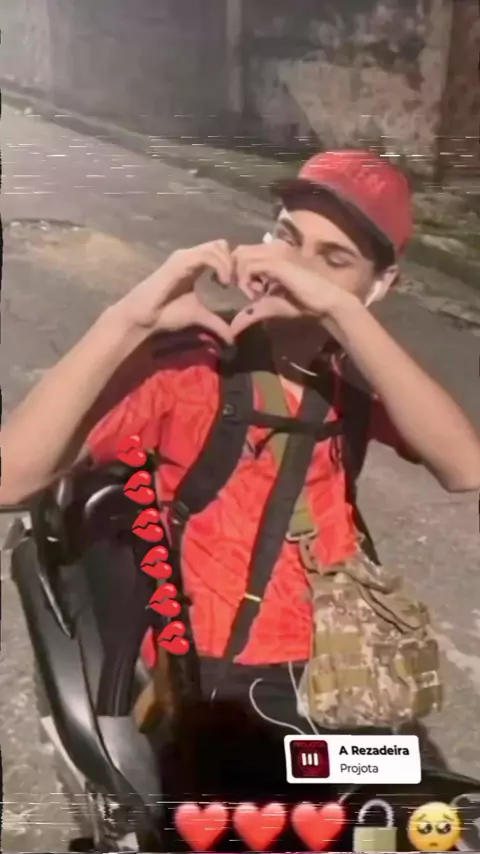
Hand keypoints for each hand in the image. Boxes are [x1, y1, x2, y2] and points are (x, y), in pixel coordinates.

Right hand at [117, 240, 234, 343]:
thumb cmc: (166, 314)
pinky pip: (207, 255)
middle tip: (236, 283)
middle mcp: (191, 256)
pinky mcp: (181, 261)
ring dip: (229, 264)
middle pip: (221, 244)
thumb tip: (233, 338)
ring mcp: (185, 257)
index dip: (233, 264)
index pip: (220, 251)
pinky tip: (222, 282)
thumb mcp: (198, 316)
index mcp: (196, 265)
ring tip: (229, 283)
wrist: (144, 317)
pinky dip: (220, 265)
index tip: (238, 285)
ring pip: (216, 246)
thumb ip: (216, 322)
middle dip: (234, 261)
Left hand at [230, 242, 352, 336]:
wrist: (324, 302)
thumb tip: (232, 328)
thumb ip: (251, 312)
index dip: (236, 271)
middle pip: (238, 252)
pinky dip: (246, 281)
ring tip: (254, 295)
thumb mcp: (270, 307)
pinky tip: (257, 295)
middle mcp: (271, 250)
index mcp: (270, 256)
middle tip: (245, 292)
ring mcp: (274, 254)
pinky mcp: (277, 263)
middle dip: (234, 273)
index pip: (241, 253)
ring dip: (241, 278)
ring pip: (241, 257)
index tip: (244, 290)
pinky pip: (249, 266)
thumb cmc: (301, 303)